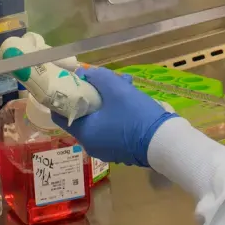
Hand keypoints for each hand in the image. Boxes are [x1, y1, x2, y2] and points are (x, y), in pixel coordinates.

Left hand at [52, 67, 176, 166]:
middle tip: (106, 80)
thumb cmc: (136, 116)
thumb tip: (84, 73)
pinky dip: (116, 114)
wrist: (165, 143)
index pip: (60, 114)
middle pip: (84, 115)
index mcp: (84, 132)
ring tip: (126, 84)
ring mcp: (107, 149)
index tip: (72, 82)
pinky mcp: (121, 150)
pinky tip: (132, 100)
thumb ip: (97, 78)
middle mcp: (91, 144)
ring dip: (108, 101)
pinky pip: (112, 128)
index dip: (64, 96)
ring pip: (100, 119)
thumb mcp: (117, 90)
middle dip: (94, 93)